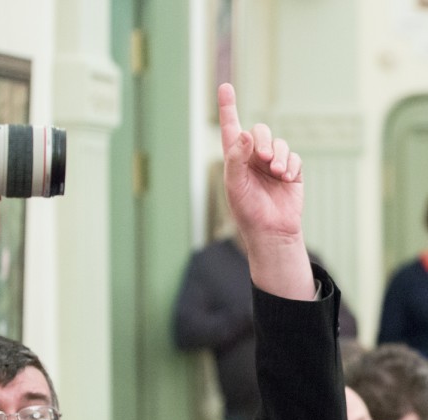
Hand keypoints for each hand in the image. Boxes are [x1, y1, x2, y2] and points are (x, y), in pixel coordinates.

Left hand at [218, 83, 313, 299]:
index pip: (231, 128)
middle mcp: (254, 158)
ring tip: (277, 173)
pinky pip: (294, 157)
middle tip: (264, 157)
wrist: (271, 232)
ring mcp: (273, 164)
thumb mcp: (235, 185)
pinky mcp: (292, 172)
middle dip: (264, 140)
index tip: (225, 87)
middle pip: (261, 132)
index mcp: (236, 159)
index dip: (228, 108)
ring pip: (280, 144)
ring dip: (279, 155)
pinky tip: (287, 178)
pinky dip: (291, 165)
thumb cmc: (247, 211)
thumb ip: (237, 158)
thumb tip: (247, 134)